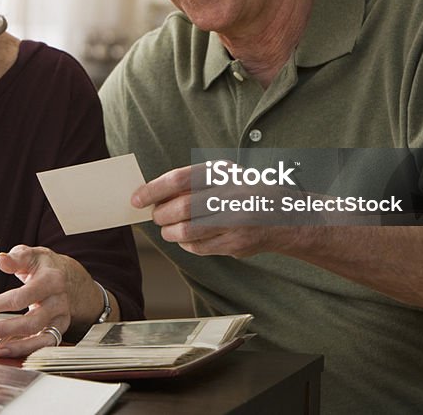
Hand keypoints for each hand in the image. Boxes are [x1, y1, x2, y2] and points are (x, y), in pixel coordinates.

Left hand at [0, 245, 98, 357]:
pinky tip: (7, 351)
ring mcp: (62, 317)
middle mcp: (59, 301)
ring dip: (17, 346)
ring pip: (41, 338)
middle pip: (32, 322)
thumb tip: (1, 260)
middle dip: (5, 330)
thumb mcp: (32, 255)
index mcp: (51, 280)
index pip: (21, 297)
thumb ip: (16, 258)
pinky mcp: (60, 329)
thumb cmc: (45, 266)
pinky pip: (45, 344)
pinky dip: (27, 350)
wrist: (69, 276)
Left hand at [132, 165, 279, 257]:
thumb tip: (152, 195)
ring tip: (168, 229)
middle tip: (156, 217)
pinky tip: (187, 238)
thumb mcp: (224, 176)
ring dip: (170, 232)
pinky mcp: (236, 244)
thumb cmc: (244, 192)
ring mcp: (235, 221)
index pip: (179, 178)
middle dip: (161, 215)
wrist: (286, 216)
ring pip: (187, 231)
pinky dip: (186, 244)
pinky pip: (199, 248)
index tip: (136, 199)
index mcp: (223, 173)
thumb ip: (192, 182)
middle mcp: (231, 195)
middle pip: (181, 207)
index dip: (153, 190)